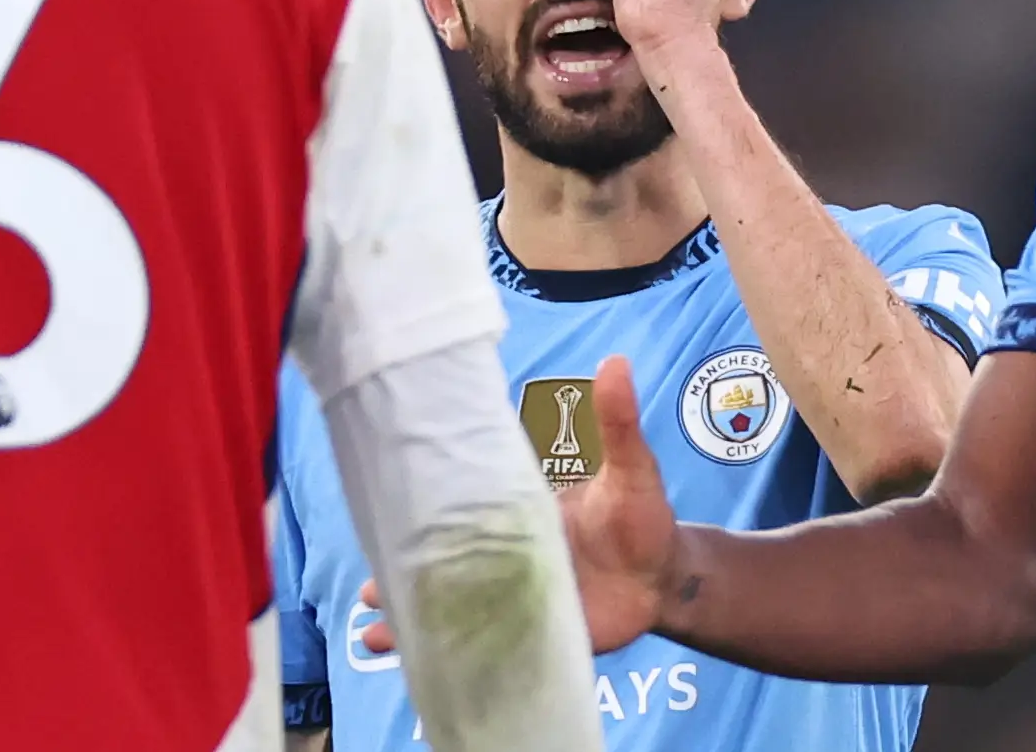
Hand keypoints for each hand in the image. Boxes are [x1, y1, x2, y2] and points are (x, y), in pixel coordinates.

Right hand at [356, 357, 683, 656]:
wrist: (666, 580)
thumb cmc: (642, 517)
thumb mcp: (631, 469)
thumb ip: (618, 424)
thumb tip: (616, 362)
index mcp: (517, 513)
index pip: (460, 510)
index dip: (422, 516)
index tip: (383, 515)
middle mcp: (504, 556)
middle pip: (444, 564)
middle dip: (403, 575)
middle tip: (368, 589)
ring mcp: (514, 599)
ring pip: (455, 610)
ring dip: (417, 622)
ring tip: (378, 635)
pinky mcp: (532, 637)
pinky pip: (487, 650)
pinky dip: (456, 660)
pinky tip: (427, 673)